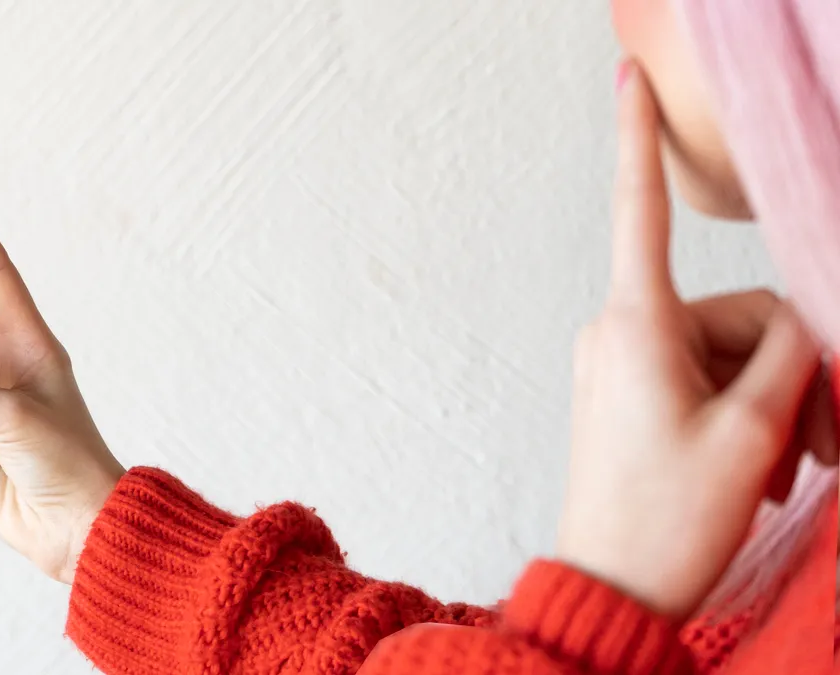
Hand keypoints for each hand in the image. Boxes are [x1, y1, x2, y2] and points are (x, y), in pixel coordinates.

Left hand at [555, 63, 833, 621]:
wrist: (610, 593)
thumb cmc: (670, 519)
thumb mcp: (755, 432)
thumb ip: (789, 354)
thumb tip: (797, 321)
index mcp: (636, 324)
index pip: (642, 212)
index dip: (638, 140)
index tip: (625, 80)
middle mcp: (618, 330)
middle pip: (737, 315)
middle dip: (788, 375)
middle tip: (815, 449)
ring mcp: (617, 362)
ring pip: (726, 354)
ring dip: (769, 406)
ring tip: (781, 471)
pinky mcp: (623, 392)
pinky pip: (698, 379)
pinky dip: (738, 416)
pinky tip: (757, 469)